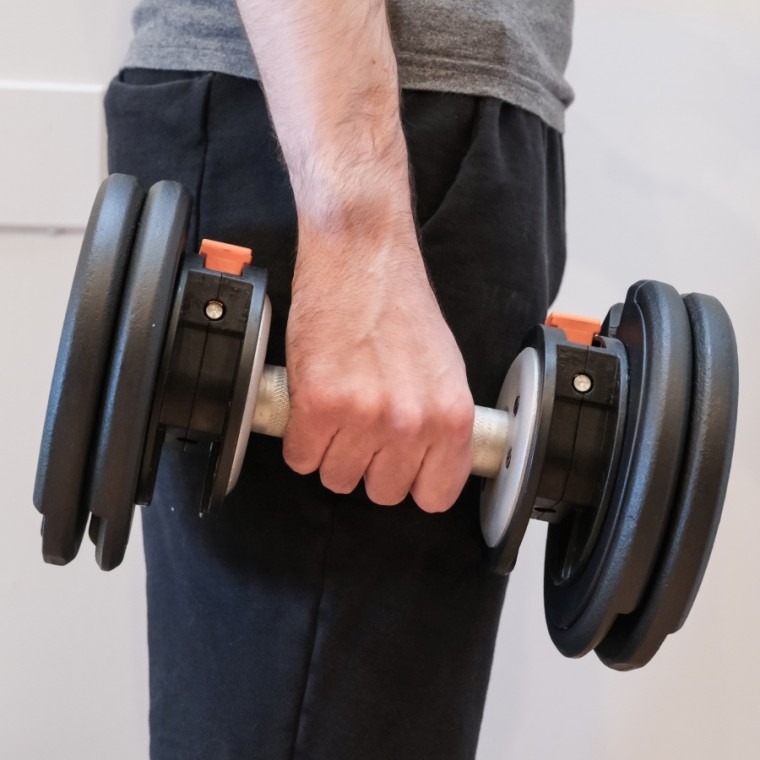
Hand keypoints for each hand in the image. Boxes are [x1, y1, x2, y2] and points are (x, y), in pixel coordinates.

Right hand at [283, 223, 473, 512]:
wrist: (361, 257)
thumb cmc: (400, 307)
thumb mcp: (444, 370)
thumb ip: (439, 425)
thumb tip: (427, 465)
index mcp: (451, 417)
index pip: (435, 496)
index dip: (411, 482)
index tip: (399, 466)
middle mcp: (411, 423)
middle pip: (381, 492)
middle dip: (368, 464)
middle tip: (361, 425)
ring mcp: (364, 416)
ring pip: (337, 478)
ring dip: (331, 450)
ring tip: (338, 408)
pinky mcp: (317, 405)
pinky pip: (301, 457)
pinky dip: (300, 438)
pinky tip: (313, 405)